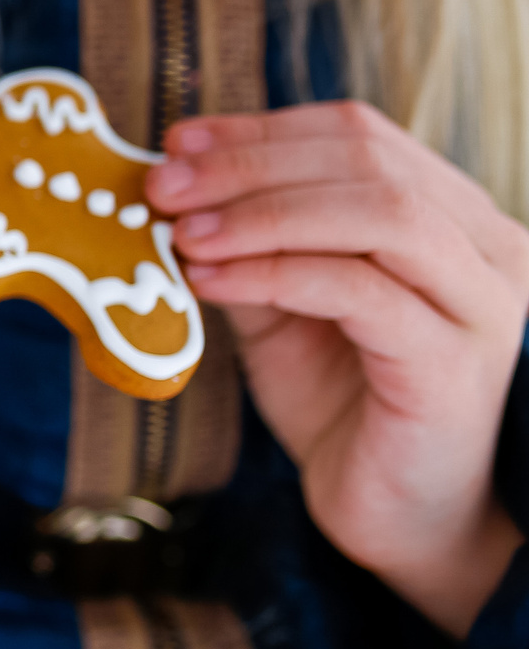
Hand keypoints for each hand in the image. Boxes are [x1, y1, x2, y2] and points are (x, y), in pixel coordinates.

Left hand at [150, 102, 528, 636]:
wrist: (400, 519)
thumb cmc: (343, 407)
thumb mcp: (280, 310)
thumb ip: (246, 248)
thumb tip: (175, 189)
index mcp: (448, 218)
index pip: (359, 135)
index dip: (260, 130)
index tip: (176, 142)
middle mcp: (484, 248)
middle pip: (367, 162)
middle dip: (249, 164)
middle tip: (163, 185)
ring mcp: (480, 304)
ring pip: (377, 213)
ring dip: (261, 212)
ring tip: (181, 231)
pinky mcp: (453, 364)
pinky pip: (359, 291)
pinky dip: (273, 272)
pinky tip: (209, 278)